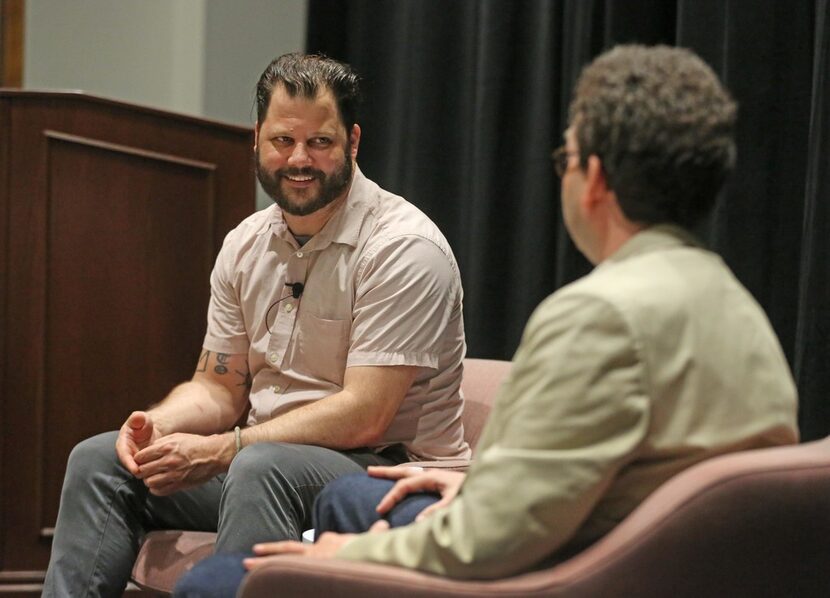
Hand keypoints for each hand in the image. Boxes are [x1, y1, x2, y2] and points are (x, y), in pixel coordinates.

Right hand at [115, 411, 160, 475]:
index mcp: (122, 443)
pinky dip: (149, 473)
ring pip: (136, 469)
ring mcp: (132, 459)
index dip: (129, 463)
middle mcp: (126, 453)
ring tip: (152, 478)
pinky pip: (143, 470)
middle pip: (129, 465)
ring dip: (143, 474)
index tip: (135, 469)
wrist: (149, 430)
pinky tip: (157, 476)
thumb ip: (138, 418)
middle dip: (136, 471)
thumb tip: (137, 416)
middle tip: (144, 477)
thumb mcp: (141, 419)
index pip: (124, 455)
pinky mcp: (140, 463)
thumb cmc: (143, 423)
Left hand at [133, 432, 231, 495]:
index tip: (141, 460)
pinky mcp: (180, 484)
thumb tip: (146, 451)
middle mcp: (169, 461)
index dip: (138, 459)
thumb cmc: (196, 444)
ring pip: (149, 482)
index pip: (140, 457)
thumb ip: (160, 443)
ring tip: (153, 476)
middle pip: (142, 471)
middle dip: (141, 470)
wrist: (214, 454)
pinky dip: (156, 489)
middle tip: (145, 469)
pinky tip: (160, 483)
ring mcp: (174, 474)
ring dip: (148, 480)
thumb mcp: (177, 437)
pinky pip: (159, 491)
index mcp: (167, 447)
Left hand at [243, 520, 390, 569]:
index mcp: (332, 542)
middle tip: (252, 552)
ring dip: (262, 561)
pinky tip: (252, 577)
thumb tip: (382, 524)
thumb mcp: (370, 542)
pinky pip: (282, 570)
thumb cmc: (368, 550)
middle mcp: (318, 547)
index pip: (318, 544)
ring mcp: (310, 558)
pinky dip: (266, 573)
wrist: (364, 554)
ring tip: (244, 563)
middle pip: (291, 548)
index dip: (315, 550)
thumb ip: (374, 533)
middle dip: (271, 550)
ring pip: (281, 558)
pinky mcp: (306, 567)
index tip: (312, 554)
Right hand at [368, 466, 465, 520]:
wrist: (492, 486)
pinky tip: (406, 485)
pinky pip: (418, 479)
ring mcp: (437, 477)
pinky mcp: (442, 482)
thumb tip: (418, 521)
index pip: (404, 485)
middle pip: (404, 471)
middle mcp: (433, 474)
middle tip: (368, 470)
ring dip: (395, 474)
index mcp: (432, 477)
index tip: (379, 510)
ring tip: (381, 474)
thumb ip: (437, 510)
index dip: (390, 497)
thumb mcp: (455, 502)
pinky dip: (407, 479)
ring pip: (410, 473)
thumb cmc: (474, 493)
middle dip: (386, 472)